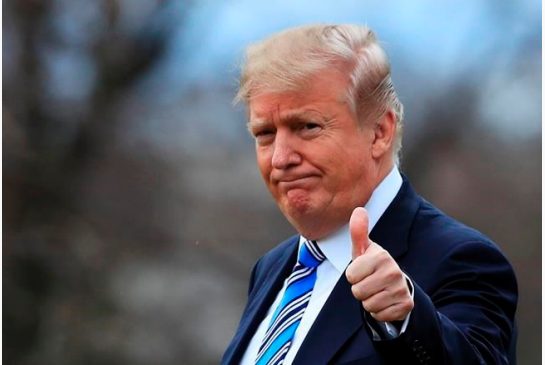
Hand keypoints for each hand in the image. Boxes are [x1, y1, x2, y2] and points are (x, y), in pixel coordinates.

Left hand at [345, 207, 413, 321]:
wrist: (397, 286)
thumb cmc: (373, 266)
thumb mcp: (364, 250)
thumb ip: (358, 231)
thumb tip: (358, 209)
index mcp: (381, 256)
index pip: (350, 276)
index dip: (353, 276)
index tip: (363, 271)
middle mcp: (393, 272)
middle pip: (358, 292)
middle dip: (360, 290)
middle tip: (370, 283)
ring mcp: (401, 289)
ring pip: (368, 305)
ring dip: (369, 301)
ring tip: (377, 291)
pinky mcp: (405, 305)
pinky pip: (379, 315)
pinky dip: (379, 312)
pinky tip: (385, 302)